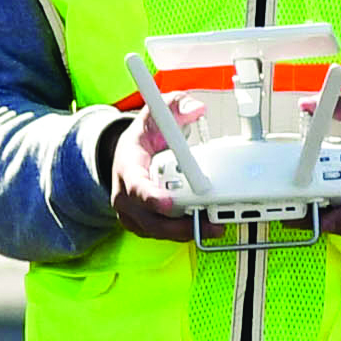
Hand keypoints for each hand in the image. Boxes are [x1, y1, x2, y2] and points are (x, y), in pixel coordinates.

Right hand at [107, 99, 202, 242]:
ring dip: (187, 231)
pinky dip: (183, 232)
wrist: (126, 157)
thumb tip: (195, 107)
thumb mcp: (154, 116)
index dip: (153, 198)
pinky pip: (163, 234)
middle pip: (150, 219)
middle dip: (181, 224)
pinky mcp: (142, 225)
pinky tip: (204, 227)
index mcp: (127, 168)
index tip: (170, 202)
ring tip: (215, 226)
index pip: (136, 187)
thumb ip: (174, 106)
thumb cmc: (141, 141)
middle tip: (209, 221)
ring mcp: (132, 214)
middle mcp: (125, 196)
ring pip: (158, 231)